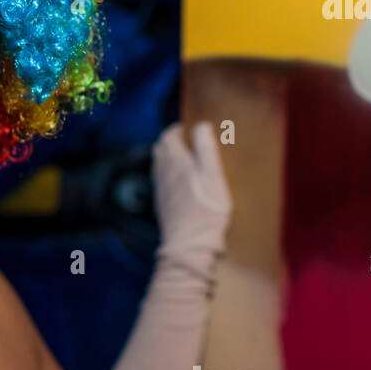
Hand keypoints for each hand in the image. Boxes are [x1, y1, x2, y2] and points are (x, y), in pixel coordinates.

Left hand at [151, 121, 231, 259]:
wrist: (189, 244)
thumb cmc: (205, 209)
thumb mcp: (212, 175)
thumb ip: (205, 148)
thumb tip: (200, 125)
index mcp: (175, 162)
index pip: (168, 137)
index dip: (177, 130)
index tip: (188, 128)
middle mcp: (163, 174)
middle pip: (160, 149)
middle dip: (170, 141)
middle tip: (186, 141)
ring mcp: (160, 190)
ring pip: (158, 165)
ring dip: (168, 157)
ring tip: (184, 159)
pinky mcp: (162, 205)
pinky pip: (160, 182)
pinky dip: (168, 174)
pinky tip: (180, 182)